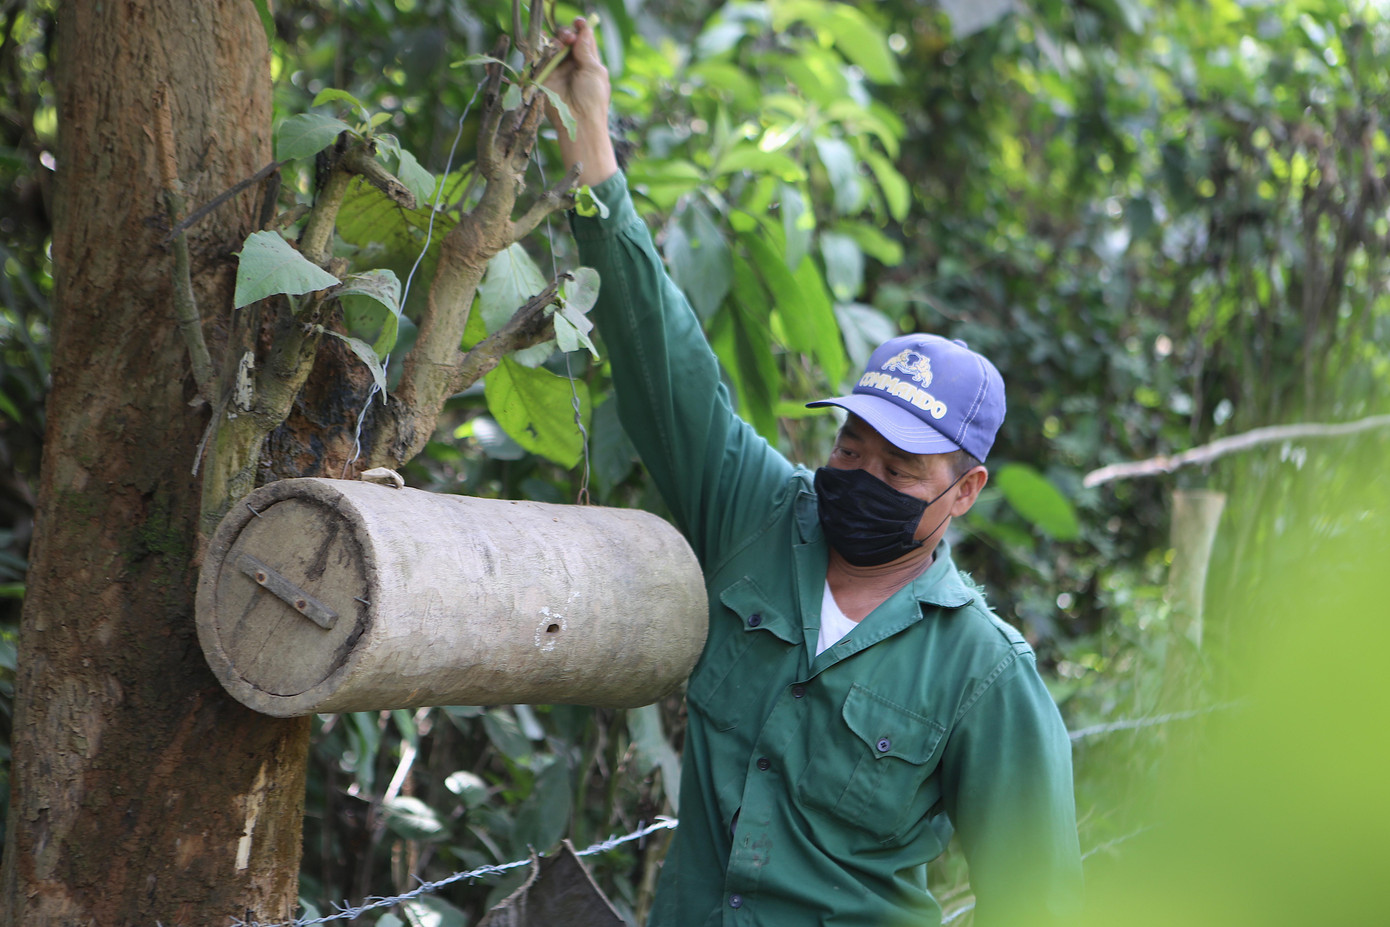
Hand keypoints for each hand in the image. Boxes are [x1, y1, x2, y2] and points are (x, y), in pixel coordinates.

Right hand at [545, 17, 617, 186]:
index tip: (579, 23)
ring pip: (554, 46)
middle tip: (569, 37)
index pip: (584, 40)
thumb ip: (586, 50)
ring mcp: (559, 70)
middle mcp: (574, 65)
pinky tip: (552, 47)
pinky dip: (546, 49)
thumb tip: (583, 31)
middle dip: (568, 34)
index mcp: (590, 63)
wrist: (578, 122)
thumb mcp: (594, 71)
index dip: (581, 29)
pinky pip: (544, 57)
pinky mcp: (546, 77)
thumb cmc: (593, 99)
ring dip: (558, 40)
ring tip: (562, 43)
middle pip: (567, 40)